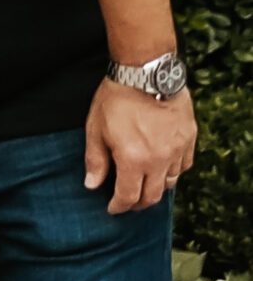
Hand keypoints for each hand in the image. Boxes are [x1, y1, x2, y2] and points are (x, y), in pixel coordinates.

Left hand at [83, 79, 197, 213]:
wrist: (146, 72)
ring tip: (146, 185)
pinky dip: (173, 171)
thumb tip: (92, 185)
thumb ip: (95, 159)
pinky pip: (184, 165)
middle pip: (153, 196)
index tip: (112, 208)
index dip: (119, 206)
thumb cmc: (116, 98)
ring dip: (157, 188)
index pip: (129, 197)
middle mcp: (159, 160)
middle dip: (138, 203)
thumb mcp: (96, 128)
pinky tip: (163, 167)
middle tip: (128, 201)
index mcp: (133, 160)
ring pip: (171, 182)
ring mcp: (177, 149)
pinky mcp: (189, 138)